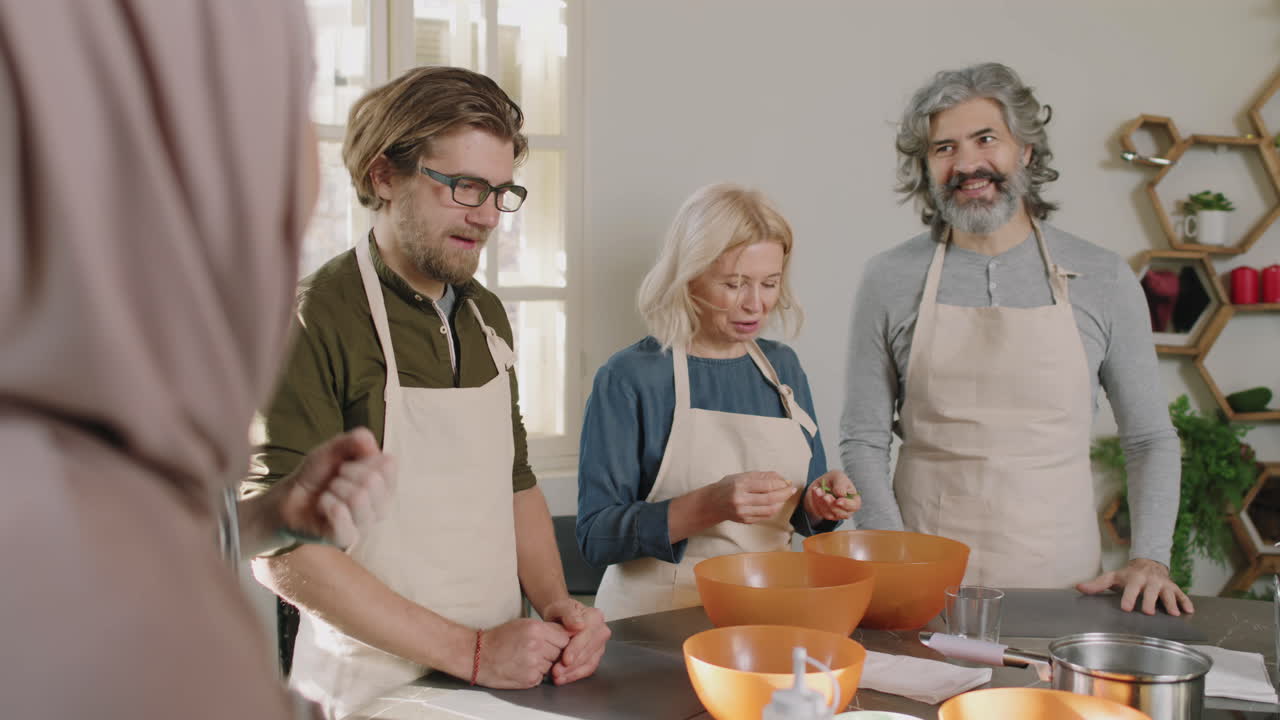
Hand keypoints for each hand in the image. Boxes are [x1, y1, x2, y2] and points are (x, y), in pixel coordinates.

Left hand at [267, 427, 393, 549]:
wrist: (290, 498)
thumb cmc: (317, 475)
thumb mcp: (333, 450)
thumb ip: (353, 440)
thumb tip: (368, 441)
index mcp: (384, 483)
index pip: (388, 465)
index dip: (364, 458)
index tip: (348, 464)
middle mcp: (380, 505)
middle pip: (374, 481)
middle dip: (346, 474)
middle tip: (334, 480)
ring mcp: (365, 524)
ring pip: (359, 498)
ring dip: (335, 489)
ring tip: (328, 493)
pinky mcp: (346, 538)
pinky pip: (344, 519)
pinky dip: (328, 505)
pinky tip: (323, 505)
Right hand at [475, 618, 571, 688]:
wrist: (479, 656)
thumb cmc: (499, 639)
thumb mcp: (523, 624)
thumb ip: (545, 629)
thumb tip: (565, 634)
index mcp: (536, 629)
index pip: (564, 637)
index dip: (560, 641)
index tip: (554, 642)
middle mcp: (537, 646)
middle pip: (560, 652)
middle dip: (553, 652)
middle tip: (537, 651)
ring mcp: (534, 664)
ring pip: (552, 665)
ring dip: (544, 663)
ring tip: (527, 658)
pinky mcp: (530, 679)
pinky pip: (542, 676)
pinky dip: (536, 673)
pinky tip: (523, 667)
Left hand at [541, 597, 610, 684]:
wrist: (560, 617)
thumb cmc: (560, 611)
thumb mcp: (560, 607)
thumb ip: (569, 614)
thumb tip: (579, 625)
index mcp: (595, 616)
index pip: (586, 635)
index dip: (576, 649)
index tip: (565, 660)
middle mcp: (601, 630)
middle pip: (588, 651)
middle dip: (572, 665)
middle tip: (556, 673)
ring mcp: (600, 644)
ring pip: (589, 662)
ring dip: (573, 673)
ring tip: (558, 678)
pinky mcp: (596, 655)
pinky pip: (588, 668)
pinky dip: (575, 675)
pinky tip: (563, 679)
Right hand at [706, 471, 797, 524]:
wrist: (712, 503)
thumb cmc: (727, 486)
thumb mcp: (741, 476)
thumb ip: (761, 476)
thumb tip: (781, 478)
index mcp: (740, 485)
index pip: (766, 485)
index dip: (780, 484)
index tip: (787, 481)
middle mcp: (741, 500)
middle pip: (770, 498)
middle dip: (784, 494)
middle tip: (791, 489)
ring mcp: (743, 512)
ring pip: (770, 509)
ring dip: (781, 503)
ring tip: (785, 496)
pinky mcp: (745, 521)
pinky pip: (765, 516)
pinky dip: (774, 509)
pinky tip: (777, 503)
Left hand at [803, 470, 861, 521]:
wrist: (820, 485)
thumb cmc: (833, 480)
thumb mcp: (838, 476)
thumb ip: (841, 484)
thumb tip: (841, 494)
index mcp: (854, 500)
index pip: (854, 506)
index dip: (846, 504)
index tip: (837, 500)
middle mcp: (846, 510)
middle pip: (841, 513)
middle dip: (831, 503)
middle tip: (825, 495)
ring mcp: (836, 514)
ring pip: (830, 514)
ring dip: (822, 502)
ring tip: (818, 490)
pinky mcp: (825, 515)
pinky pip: (821, 512)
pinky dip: (816, 502)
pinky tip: (815, 492)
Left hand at [1076, 558, 1195, 615]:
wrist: (1148, 564)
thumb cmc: (1128, 575)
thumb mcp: (1112, 577)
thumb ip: (1097, 584)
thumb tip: (1078, 588)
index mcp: (1134, 578)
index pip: (1131, 588)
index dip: (1129, 598)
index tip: (1126, 608)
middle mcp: (1150, 581)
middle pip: (1150, 591)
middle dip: (1150, 601)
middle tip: (1149, 613)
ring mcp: (1163, 584)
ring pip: (1168, 594)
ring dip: (1171, 603)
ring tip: (1174, 614)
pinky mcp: (1174, 588)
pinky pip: (1182, 595)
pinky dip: (1186, 602)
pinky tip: (1189, 610)